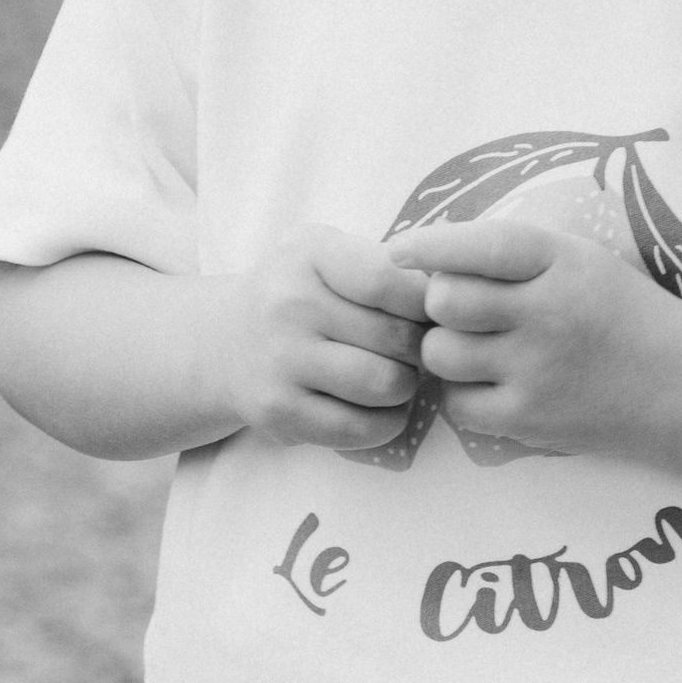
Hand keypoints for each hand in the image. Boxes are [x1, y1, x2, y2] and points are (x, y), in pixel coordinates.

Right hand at [219, 227, 429, 451]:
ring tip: (396, 375)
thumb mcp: (329, 254)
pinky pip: (362, 428)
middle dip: (422, 349)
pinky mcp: (279, 412)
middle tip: (414, 349)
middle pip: (398, 338)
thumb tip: (457, 292)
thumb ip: (385, 264)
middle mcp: (288, 305)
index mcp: (309, 254)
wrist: (225, 343)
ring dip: (407, 387)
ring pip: (387, 385)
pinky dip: (386, 422)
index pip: (390, 280)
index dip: (427, 302)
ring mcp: (280, 361)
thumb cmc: (299, 293)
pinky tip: (376, 406)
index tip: (432, 311)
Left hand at [395, 217, 671, 457]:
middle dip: (440, 305)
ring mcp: (537, 369)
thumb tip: (426, 253)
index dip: (431, 245)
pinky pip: (457, 404)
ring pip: (440, 354)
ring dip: (447, 350)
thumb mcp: (581, 261)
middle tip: (460, 311)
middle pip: (444, 301)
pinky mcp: (530, 419)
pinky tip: (495, 386)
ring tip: (480, 350)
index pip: (480, 245)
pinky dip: (465, 395)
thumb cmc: (622, 314)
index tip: (398, 251)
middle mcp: (547, 311)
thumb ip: (514, 254)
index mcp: (561, 261)